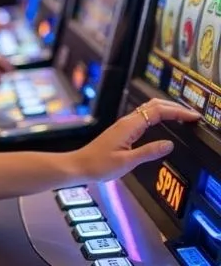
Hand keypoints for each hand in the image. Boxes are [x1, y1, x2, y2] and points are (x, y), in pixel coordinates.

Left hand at [70, 99, 199, 182]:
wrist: (80, 165)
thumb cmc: (99, 164)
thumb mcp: (127, 161)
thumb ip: (148, 152)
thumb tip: (169, 145)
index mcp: (129, 126)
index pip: (157, 112)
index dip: (177, 112)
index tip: (192, 117)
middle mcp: (126, 122)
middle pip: (153, 106)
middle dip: (174, 107)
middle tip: (191, 114)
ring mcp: (124, 125)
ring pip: (148, 110)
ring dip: (166, 109)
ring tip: (182, 115)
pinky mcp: (122, 131)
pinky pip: (143, 117)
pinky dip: (157, 115)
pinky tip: (162, 121)